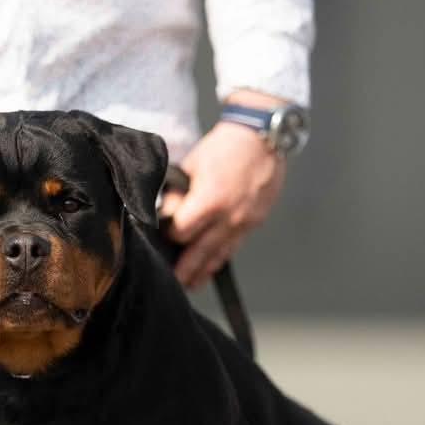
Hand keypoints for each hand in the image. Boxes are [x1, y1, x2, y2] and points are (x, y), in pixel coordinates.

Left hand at [157, 119, 285, 288]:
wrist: (262, 139)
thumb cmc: (224, 147)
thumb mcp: (192, 164)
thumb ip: (178, 193)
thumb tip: (164, 213)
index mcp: (210, 200)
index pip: (181, 232)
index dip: (168, 234)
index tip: (162, 233)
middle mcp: (229, 216)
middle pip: (199, 253)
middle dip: (182, 270)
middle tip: (169, 284)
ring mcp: (244, 222)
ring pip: (219, 256)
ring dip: (202, 272)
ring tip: (188, 285)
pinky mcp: (254, 222)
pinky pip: (233, 246)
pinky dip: (219, 259)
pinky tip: (209, 268)